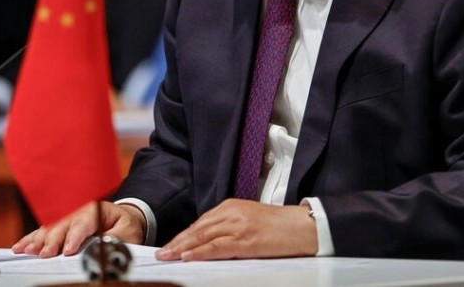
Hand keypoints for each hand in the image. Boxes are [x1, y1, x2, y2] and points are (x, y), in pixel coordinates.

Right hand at [12, 201, 145, 256]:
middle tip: (44, 254)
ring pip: (49, 229)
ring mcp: (68, 219)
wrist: (125, 218)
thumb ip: (116, 240)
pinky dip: (32, 240)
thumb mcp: (128, 232)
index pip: (83, 223)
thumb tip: (104, 248)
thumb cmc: (126, 226)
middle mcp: (79, 213)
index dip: (74, 237)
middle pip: (62, 226)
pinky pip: (44, 232)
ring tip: (25, 250)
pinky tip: (20, 247)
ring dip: (37, 240)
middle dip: (52, 241)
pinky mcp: (61, 227)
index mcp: (97, 211)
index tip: (68, 251)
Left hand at [156, 199, 315, 261]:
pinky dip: (200, 252)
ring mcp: (238, 226)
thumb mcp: (249, 220)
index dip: (183, 235)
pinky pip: (217, 247)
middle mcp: (232, 213)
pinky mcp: (246, 240)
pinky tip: (188, 256)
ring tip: (167, 256)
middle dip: (177, 242)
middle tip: (161, 253)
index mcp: (232, 206)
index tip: (170, 245)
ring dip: (182, 247)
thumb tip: (208, 241)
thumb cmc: (279, 226)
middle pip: (198, 229)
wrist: (302, 226)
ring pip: (203, 237)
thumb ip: (229, 226)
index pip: (201, 222)